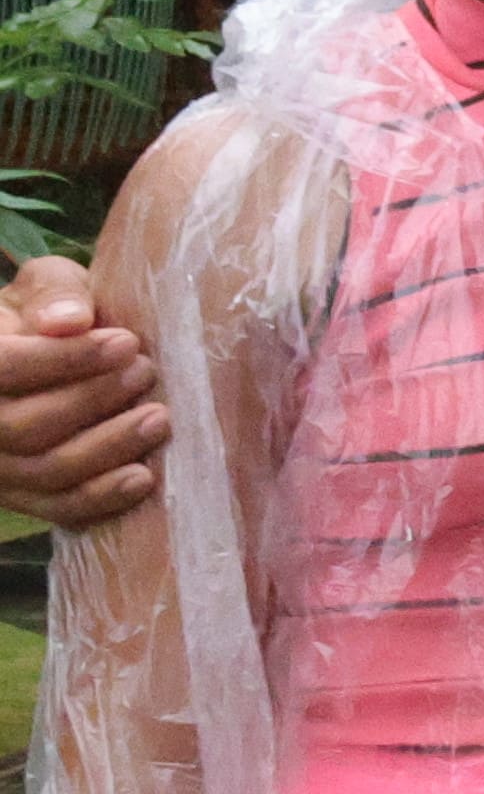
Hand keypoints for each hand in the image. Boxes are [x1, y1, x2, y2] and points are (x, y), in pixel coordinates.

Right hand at [0, 256, 165, 526]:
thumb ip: (54, 294)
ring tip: (158, 417)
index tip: (127, 343)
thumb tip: (70, 321)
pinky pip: (60, 507)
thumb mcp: (46, 286)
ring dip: (108, 447)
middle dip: (93, 401)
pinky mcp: (25, 496)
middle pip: (23, 426)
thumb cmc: (49, 315)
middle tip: (146, 373)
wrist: (45, 356)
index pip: (4, 368)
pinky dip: (102, 497)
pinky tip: (143, 476)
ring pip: (45, 470)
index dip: (65, 359)